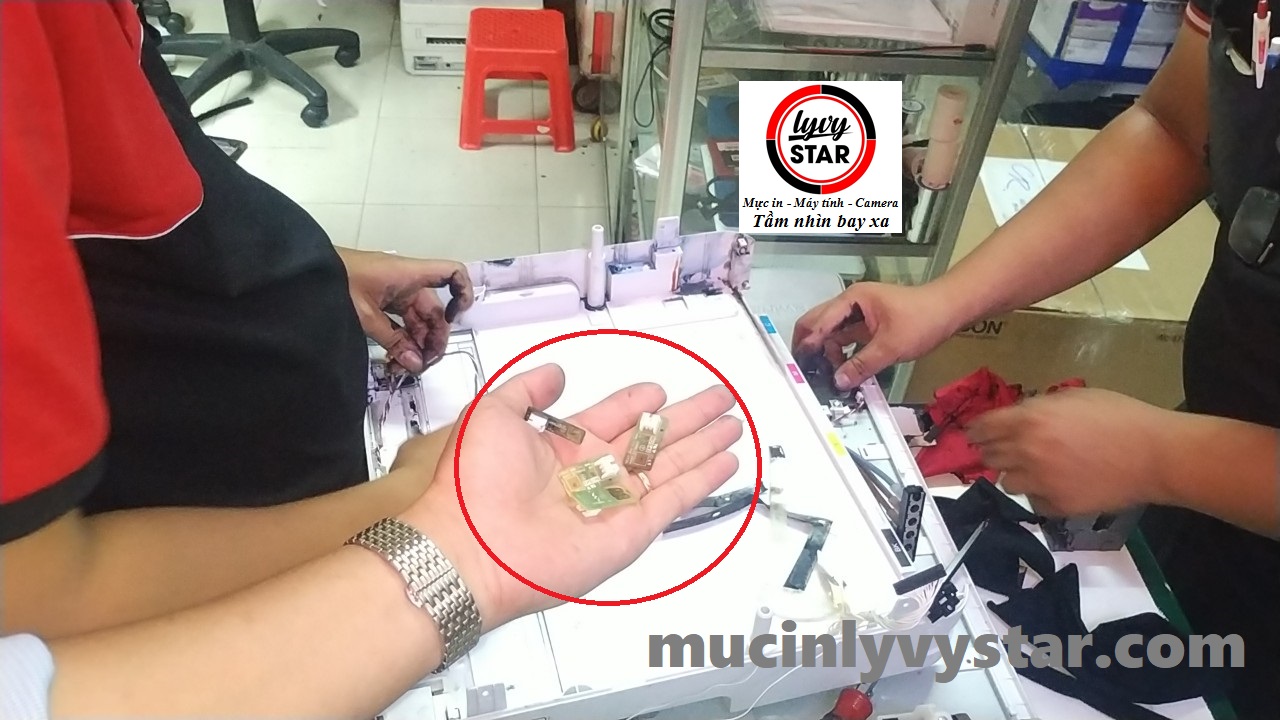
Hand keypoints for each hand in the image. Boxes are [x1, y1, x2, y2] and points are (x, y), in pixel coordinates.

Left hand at [338, 248, 473, 372]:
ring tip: (403, 368)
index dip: (462, 293)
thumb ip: (394, 341)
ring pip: (418, 322)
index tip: (456, 319)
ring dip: (416, 345)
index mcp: (409, 275)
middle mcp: (408, 282)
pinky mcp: (383, 303)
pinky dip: (402, 341)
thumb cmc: (333, 281)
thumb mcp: (365, 315)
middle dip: (432, 340)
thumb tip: (416, 363)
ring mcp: (396, 293)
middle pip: (435, 312)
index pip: (452, 273)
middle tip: (422, 365)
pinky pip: (402, 324)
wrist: (303, 273)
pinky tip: (396, 360)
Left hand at [403, 364, 742, 629]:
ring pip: (670, 466)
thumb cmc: (472, 486)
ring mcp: (615, 504)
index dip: (636, 402)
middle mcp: (592, 476)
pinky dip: (702, 480)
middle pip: (652, 440)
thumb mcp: (492, 414)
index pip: (612, 418)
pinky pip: (673, 500)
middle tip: (720, 400)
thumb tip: (555, 373)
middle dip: (688, 419)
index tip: (657, 390)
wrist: (472, 548)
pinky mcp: (631, 532)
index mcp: (562, 449)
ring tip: (733, 426)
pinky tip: (725, 462)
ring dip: (704, 446)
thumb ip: (527, 389)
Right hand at [791, 281, 959, 389]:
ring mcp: (858, 313)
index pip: (819, 322)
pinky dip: (840, 352)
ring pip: (830, 332)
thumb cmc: (924, 317)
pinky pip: (845, 338)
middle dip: (810, 345)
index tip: (801, 365)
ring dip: (825, 351)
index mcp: (852, 299)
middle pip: (817, 323)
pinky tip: (841, 369)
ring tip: (825, 374)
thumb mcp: (891, 347)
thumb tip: (839, 381)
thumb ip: (861, 365)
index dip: (808, 344)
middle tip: (805, 369)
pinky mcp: (867, 324)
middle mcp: (851, 303)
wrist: (950, 310)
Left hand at [966, 387, 1170, 516]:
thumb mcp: (1074, 397)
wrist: (1154, 455)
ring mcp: (1039, 481)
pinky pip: (1033, 502)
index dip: (976, 431)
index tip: (974, 434)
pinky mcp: (1055, 506)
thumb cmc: (1119, 416)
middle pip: (988, 456)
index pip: (982, 428)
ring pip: (1006, 482)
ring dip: (1015, 474)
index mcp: (1028, 419)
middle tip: (1004, 450)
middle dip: (993, 452)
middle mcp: (1026, 451)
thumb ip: (1039, 407)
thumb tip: (1021, 416)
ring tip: (1035, 469)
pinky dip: (1039, 495)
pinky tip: (1057, 485)